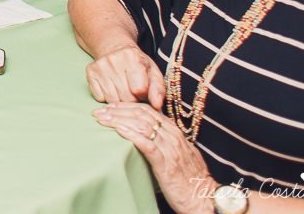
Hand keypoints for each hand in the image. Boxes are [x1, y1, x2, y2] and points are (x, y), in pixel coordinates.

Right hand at [86, 45, 164, 105]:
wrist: (115, 49)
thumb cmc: (137, 64)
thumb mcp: (152, 72)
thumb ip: (158, 89)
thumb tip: (157, 105)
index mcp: (132, 56)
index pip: (140, 89)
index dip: (143, 94)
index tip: (143, 90)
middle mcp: (113, 59)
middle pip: (126, 97)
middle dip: (132, 98)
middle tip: (132, 90)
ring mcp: (99, 66)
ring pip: (112, 99)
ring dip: (119, 99)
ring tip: (123, 89)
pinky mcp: (90, 72)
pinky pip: (99, 97)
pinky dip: (106, 97)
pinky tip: (111, 87)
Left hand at [94, 103, 214, 213]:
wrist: (204, 198)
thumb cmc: (189, 179)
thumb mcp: (177, 154)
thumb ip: (164, 141)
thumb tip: (144, 133)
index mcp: (175, 133)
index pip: (147, 110)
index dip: (126, 106)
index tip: (109, 106)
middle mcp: (173, 137)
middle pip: (142, 115)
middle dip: (118, 110)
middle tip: (98, 111)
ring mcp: (170, 150)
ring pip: (143, 126)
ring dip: (119, 120)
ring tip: (102, 119)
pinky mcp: (167, 165)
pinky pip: (149, 146)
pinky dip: (133, 135)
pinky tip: (119, 130)